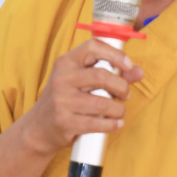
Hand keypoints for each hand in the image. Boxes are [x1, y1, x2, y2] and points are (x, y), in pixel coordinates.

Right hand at [15, 38, 145, 158]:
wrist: (38, 128)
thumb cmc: (65, 100)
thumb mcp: (81, 82)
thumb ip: (111, 74)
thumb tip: (138, 72)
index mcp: (66, 62)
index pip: (92, 47)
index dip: (115, 54)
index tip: (128, 65)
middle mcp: (61, 79)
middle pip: (101, 76)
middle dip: (121, 86)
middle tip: (125, 94)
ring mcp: (61, 101)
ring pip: (102, 103)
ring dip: (118, 109)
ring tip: (120, 111)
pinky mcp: (64, 121)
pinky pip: (96, 123)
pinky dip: (112, 124)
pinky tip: (115, 123)